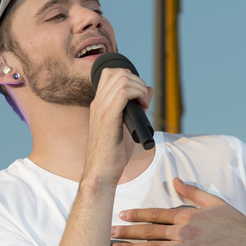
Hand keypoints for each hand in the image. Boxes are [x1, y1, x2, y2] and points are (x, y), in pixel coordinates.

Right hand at [84, 66, 152, 184]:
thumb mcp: (124, 127)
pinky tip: (143, 107)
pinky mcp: (107, 118)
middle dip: (138, 81)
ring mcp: (101, 109)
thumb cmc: (113, 155)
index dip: (130, 78)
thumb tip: (148, 92)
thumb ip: (134, 109)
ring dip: (140, 88)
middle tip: (144, 101)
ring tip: (144, 105)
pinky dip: (138, 94)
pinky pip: (123, 92)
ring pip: (122, 79)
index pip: (111, 73)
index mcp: (99, 104)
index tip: (139, 97)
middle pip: (118, 72)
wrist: (101, 173)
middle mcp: (98, 103)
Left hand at [110, 177, 245, 245]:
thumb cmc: (235, 223)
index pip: (156, 214)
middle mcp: (183, 230)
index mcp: (187, 214)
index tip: (122, 215)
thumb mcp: (214, 202)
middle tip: (109, 233)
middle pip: (149, 231)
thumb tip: (175, 180)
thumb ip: (192, 192)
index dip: (137, 215)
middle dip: (127, 232)